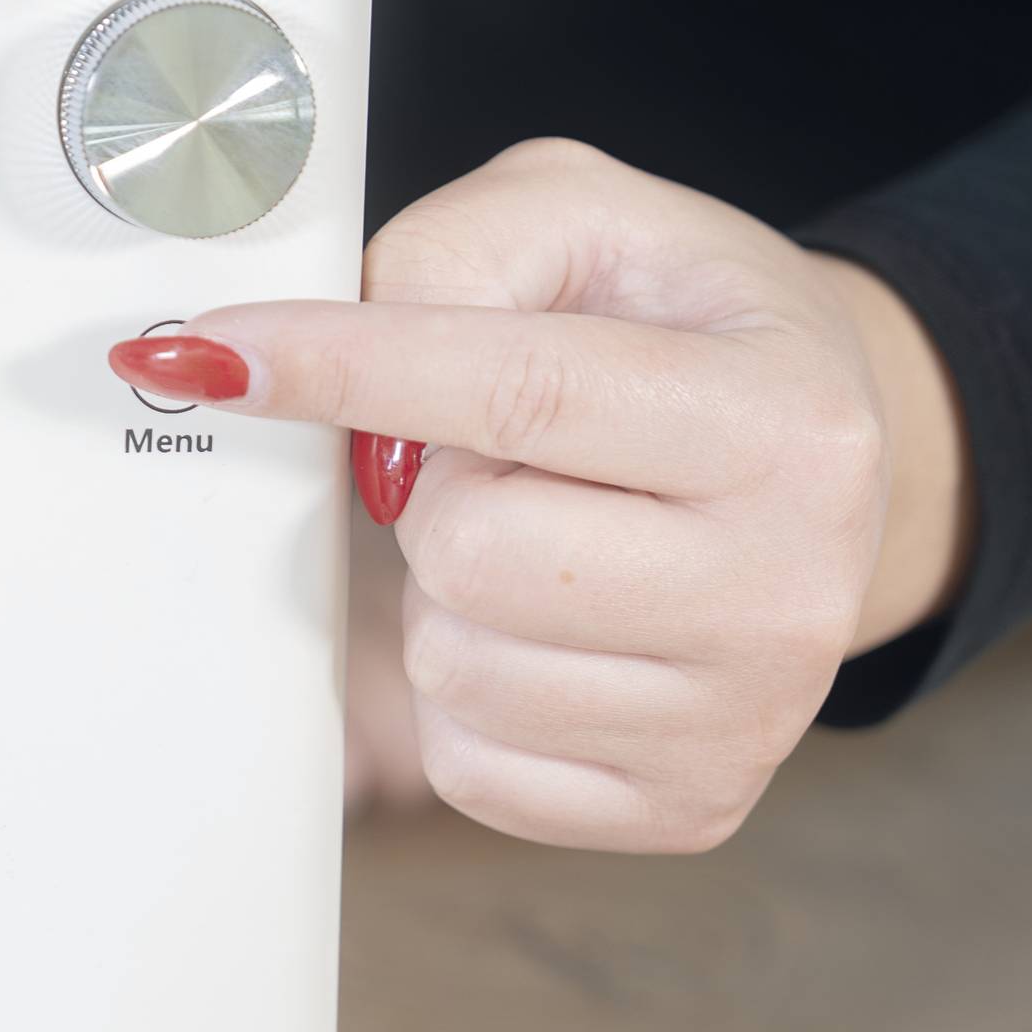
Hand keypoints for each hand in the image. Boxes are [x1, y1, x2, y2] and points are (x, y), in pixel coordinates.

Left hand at [111, 139, 973, 852]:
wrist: (821, 466)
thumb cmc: (678, 330)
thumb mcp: (588, 223)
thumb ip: (452, 253)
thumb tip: (296, 360)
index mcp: (788, 422)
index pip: (519, 392)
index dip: (345, 369)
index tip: (210, 356)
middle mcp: (787, 588)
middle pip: (466, 550)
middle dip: (429, 495)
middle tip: (494, 463)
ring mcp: (741, 718)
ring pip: (451, 668)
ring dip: (442, 596)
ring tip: (536, 541)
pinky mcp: (683, 807)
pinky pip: (468, 763)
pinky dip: (464, 695)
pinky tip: (542, 630)